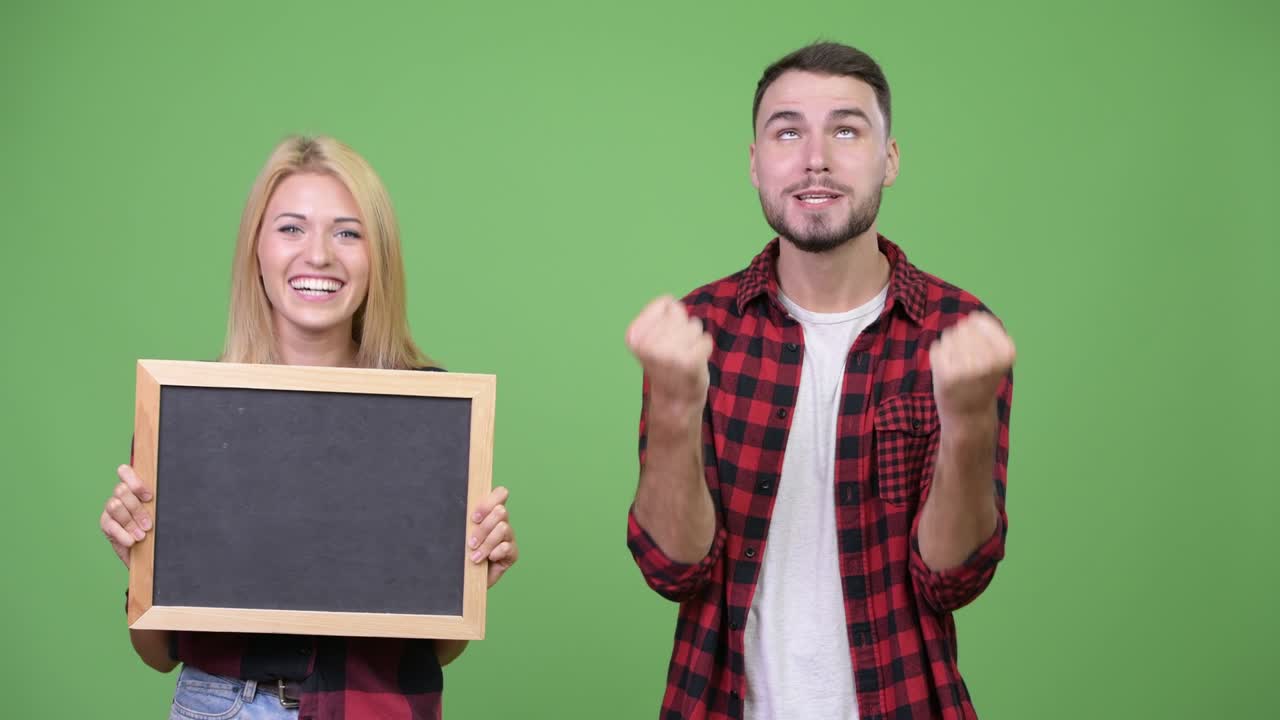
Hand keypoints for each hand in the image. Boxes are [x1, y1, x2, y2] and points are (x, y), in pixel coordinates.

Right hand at [100, 464, 152, 568]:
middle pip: (121, 490)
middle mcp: (120, 495)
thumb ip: (161, 501)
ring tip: (142, 535)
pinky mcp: (106, 524)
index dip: (135, 483)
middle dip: (136, 509)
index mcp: (134, 487)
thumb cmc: (159, 527)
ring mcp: (111, 510)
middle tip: (148, 525)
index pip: (125, 472)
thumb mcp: (161, 512)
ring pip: (114, 506)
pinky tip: (131, 541)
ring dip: (130, 522)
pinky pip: (110, 525)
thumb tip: (175, 490)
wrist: (150, 552)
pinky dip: (122, 534)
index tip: (149, 497)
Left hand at [468, 486, 517, 587]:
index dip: (488, 503)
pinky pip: (507, 547)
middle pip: (501, 511)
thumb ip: (466, 521)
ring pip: (503, 529)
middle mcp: (502, 522)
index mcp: (490, 513)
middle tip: (471, 542)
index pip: (500, 494)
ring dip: (487, 543)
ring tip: (475, 556)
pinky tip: (489, 559)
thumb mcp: (461, 535)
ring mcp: (509, 538)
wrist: (466, 580)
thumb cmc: (461, 554)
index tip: (474, 518)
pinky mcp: (512, 553)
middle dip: (484, 528)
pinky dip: (495, 552)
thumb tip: (462, 511)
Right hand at [625, 296, 712, 419]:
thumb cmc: (666, 363)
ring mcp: (667, 354)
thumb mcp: (650, 336)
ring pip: (694, 325)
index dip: (670, 317)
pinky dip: (705, 349)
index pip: (666, 303)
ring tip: (684, 356)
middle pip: (680, 313)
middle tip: (675, 350)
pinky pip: (706, 340)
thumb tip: (671, 302)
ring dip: (694, 339)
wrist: (674, 401)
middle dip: (683, 328)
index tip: (663, 338)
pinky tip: (695, 362)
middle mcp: (646, 344)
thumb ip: (658, 314)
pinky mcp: (688, 363)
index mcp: (634, 335)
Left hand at [929, 312, 1015, 425]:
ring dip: (951, 347)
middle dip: (962, 339)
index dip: (975, 329)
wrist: (970, 414)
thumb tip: (973, 317)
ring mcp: (966, 368)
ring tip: (959, 366)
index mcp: (1006, 353)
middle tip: (968, 361)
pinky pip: (936, 347)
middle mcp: (989, 360)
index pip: (978, 319)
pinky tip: (948, 371)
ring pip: (949, 335)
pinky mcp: (946, 375)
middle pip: (963, 327)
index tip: (981, 349)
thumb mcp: (999, 355)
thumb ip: (989, 331)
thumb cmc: (983, 379)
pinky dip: (939, 356)